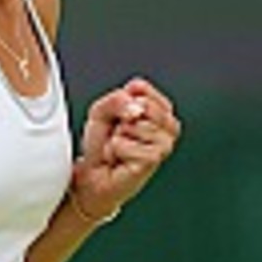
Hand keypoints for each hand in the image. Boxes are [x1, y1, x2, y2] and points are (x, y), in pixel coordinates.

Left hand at [73, 77, 180, 218]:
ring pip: (137, 125)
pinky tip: (120, 158)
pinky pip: (129, 145)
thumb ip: (117, 99)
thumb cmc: (102, 143)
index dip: (120, 101)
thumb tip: (137, 108)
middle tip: (117, 133)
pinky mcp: (155, 159)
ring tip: (119, 147)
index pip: (141, 87)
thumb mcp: (101, 111)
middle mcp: (166, 125)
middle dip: (120, 119)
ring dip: (118, 137)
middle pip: (143, 105)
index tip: (117, 116)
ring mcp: (164, 143)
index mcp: (158, 108)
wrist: (94, 174)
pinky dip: (117, 150)